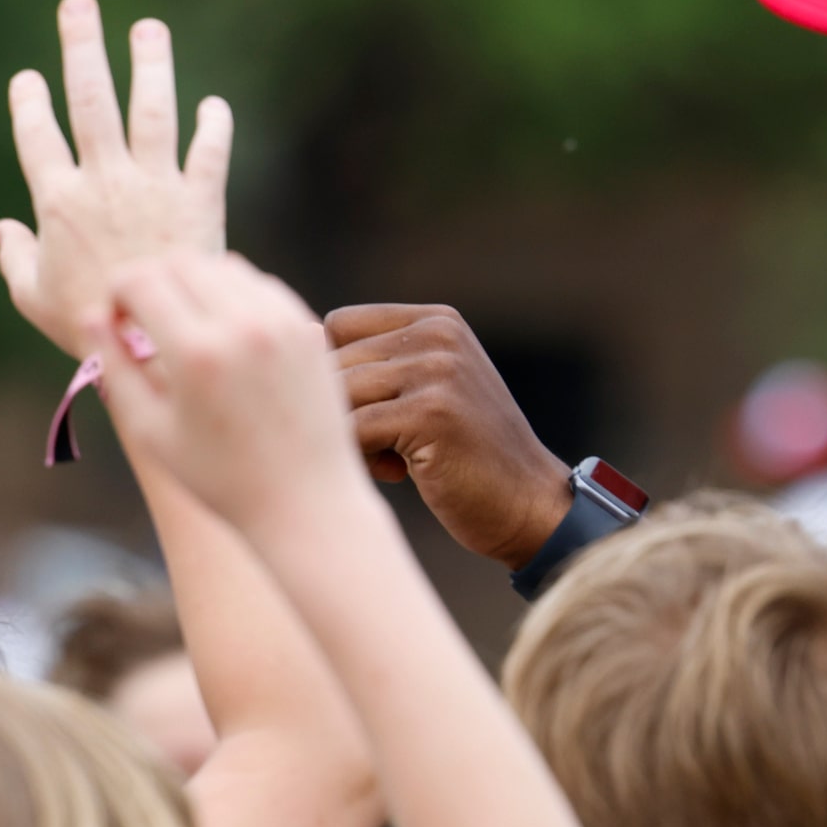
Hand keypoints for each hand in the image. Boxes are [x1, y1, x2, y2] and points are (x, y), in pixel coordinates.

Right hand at [0, 0, 232, 358]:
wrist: (153, 351)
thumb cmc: (86, 330)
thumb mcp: (33, 299)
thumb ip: (14, 259)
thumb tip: (2, 230)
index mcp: (58, 201)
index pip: (36, 133)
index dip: (29, 101)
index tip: (28, 78)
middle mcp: (105, 183)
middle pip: (90, 99)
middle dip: (82, 46)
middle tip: (78, 4)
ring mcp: (155, 188)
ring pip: (151, 110)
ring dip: (150, 64)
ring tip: (148, 28)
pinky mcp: (200, 203)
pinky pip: (208, 153)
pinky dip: (213, 127)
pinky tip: (211, 104)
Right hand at [91, 253, 367, 537]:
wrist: (306, 500)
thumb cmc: (219, 477)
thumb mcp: (151, 431)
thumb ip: (114, 368)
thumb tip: (90, 314)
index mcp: (196, 354)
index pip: (140, 280)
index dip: (116, 291)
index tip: (117, 320)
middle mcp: (242, 327)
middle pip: (179, 262)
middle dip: (151, 280)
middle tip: (145, 318)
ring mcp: (281, 323)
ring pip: (221, 266)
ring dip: (192, 282)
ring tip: (184, 326)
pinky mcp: (306, 327)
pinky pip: (259, 284)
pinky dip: (232, 294)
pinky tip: (223, 332)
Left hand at [323, 304, 573, 568]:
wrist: (528, 505)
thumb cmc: (465, 457)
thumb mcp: (426, 393)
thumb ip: (377, 367)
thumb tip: (298, 340)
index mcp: (436, 320)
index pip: (339, 325)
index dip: (333, 373)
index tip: (363, 414)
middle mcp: (437, 334)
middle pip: (333, 362)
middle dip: (337, 411)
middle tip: (375, 450)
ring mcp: (437, 371)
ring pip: (338, 396)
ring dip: (345, 437)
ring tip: (383, 461)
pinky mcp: (431, 413)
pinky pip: (351, 431)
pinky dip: (358, 460)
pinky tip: (396, 474)